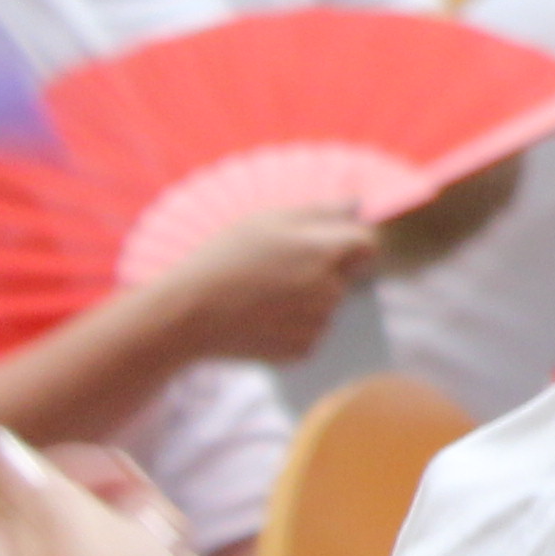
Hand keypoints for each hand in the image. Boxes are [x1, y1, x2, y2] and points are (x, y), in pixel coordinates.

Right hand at [153, 210, 383, 367]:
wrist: (187, 314)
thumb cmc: (224, 258)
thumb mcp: (268, 220)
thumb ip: (320, 211)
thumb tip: (358, 205)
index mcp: (325, 251)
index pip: (367, 245)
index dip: (350, 244)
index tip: (328, 246)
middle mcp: (329, 289)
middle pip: (345, 278)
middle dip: (324, 273)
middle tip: (280, 272)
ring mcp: (317, 323)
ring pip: (327, 307)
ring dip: (309, 301)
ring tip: (264, 296)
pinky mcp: (303, 350)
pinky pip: (311, 333)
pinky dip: (294, 327)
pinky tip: (262, 319)